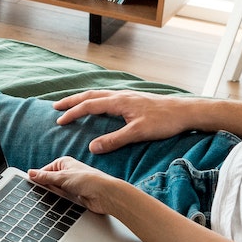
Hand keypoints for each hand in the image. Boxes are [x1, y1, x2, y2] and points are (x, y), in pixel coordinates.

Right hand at [26, 157, 129, 217]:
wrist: (105, 195)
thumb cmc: (90, 180)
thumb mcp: (62, 177)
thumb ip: (45, 177)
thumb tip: (31, 173)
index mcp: (64, 163)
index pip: (45, 171)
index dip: (38, 178)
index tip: (30, 184)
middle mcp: (68, 173)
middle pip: (49, 181)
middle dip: (46, 187)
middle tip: (40, 193)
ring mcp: (71, 185)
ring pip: (56, 191)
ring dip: (54, 195)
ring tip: (55, 197)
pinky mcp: (75, 196)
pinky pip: (62, 199)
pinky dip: (60, 201)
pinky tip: (59, 203)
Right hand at [53, 90, 202, 153]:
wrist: (184, 112)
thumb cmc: (163, 121)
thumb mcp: (137, 133)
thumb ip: (114, 140)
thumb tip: (93, 147)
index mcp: (118, 101)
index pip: (89, 105)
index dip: (72, 113)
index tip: (59, 121)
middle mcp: (120, 95)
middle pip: (90, 95)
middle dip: (72, 101)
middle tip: (56, 107)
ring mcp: (127, 96)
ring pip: (99, 94)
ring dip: (83, 99)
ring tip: (73, 105)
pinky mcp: (134, 100)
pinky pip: (108, 97)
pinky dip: (96, 100)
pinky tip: (99, 106)